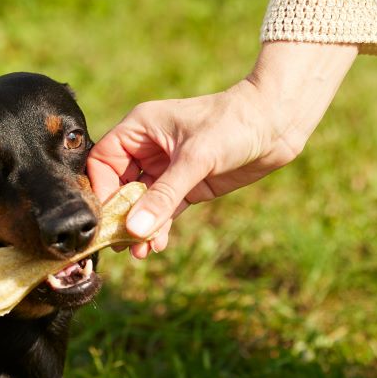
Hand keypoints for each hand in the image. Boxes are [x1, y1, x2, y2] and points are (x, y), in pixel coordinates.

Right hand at [88, 42, 355, 257]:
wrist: (276, 125)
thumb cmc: (233, 124)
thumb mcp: (196, 160)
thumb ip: (164, 196)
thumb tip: (135, 230)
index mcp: (140, 128)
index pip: (103, 162)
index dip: (100, 190)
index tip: (104, 219)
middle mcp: (149, 148)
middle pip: (119, 186)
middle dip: (120, 216)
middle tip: (119, 244)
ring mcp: (168, 168)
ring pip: (142, 203)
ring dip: (140, 227)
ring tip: (139, 253)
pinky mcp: (188, 185)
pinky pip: (165, 210)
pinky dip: (159, 227)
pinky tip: (156, 245)